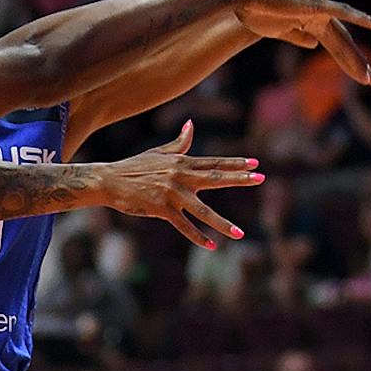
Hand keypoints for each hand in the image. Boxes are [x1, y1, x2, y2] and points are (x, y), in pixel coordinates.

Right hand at [97, 123, 261, 250]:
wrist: (108, 180)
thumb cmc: (133, 167)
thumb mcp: (158, 153)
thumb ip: (180, 143)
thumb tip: (191, 125)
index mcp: (182, 162)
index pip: (214, 162)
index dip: (236, 163)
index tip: (256, 164)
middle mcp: (180, 176)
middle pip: (216, 178)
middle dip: (240, 179)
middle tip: (262, 179)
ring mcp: (172, 194)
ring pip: (203, 210)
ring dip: (222, 223)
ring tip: (240, 233)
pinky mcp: (161, 209)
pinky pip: (184, 226)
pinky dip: (197, 236)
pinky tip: (211, 246)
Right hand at [232, 0, 370, 86]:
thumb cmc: (256, 12)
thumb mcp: (278, 31)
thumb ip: (298, 36)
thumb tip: (315, 44)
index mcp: (311, 24)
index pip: (335, 47)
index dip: (348, 63)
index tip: (361, 78)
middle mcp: (320, 17)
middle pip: (343, 44)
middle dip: (358, 65)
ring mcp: (319, 10)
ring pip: (343, 36)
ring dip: (356, 57)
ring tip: (369, 77)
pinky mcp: (314, 5)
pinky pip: (341, 11)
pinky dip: (358, 17)